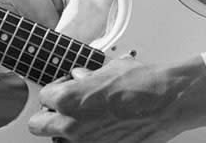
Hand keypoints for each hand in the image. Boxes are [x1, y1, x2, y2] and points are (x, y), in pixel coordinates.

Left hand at [27, 56, 205, 141]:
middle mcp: (71, 124)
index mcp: (67, 99)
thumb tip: (80, 78)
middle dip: (49, 116)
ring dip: (69, 131)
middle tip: (63, 110)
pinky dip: (91, 138)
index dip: (56, 91)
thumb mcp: (109, 70)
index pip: (44, 97)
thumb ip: (88, 78)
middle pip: (38, 125)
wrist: (166, 102)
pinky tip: (105, 129)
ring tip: (88, 120)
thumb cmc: (142, 84)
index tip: (66, 89)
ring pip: (60, 140)